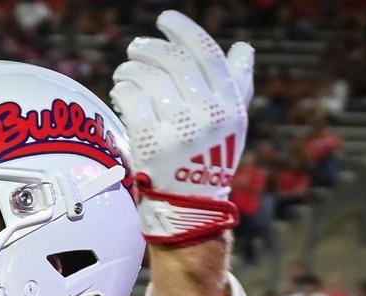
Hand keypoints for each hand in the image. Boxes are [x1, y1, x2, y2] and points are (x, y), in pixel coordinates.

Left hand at [110, 10, 253, 244]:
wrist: (189, 206)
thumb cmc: (209, 159)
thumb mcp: (233, 124)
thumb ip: (237, 85)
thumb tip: (243, 48)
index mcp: (229, 106)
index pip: (206, 54)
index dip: (184, 30)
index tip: (165, 19)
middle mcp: (208, 116)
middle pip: (173, 61)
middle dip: (149, 49)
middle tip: (136, 48)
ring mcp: (179, 130)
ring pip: (148, 77)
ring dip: (131, 68)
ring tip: (126, 70)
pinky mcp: (151, 143)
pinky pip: (131, 99)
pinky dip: (122, 89)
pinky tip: (121, 91)